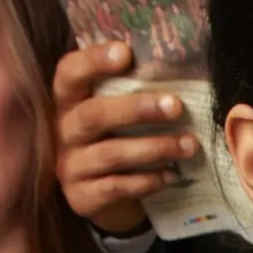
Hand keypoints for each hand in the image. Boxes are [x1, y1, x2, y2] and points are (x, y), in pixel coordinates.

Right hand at [53, 42, 198, 234]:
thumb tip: (175, 70)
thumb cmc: (117, 143)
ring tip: (189, 145)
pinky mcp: (81, 198)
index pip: (69, 73)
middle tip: (176, 106)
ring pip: (111, 153)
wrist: (107, 200)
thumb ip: (129, 93)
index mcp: (69, 102)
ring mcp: (69, 166)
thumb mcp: (118, 117)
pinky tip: (171, 175)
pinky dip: (147, 181)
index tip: (126, 52)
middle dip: (136, 109)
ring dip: (154, 147)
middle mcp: (63, 131)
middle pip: (93, 115)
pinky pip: (116, 186)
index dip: (93, 61)